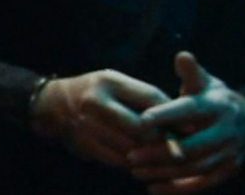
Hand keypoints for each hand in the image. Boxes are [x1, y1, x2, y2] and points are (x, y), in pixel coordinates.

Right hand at [31, 69, 169, 167]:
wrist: (53, 105)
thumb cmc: (96, 91)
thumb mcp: (116, 82)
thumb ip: (144, 97)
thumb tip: (181, 118)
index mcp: (108, 81)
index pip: (150, 98)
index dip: (173, 114)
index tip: (191, 126)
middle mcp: (95, 102)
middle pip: (141, 127)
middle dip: (162, 138)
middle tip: (178, 146)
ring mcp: (86, 124)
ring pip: (131, 147)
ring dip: (149, 154)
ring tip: (163, 155)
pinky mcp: (83, 144)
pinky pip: (118, 160)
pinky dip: (133, 162)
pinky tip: (141, 160)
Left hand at [127, 52, 244, 193]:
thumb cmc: (213, 98)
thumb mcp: (205, 82)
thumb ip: (190, 72)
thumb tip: (182, 55)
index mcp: (216, 106)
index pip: (189, 111)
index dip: (165, 115)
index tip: (141, 121)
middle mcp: (226, 132)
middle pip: (190, 146)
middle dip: (159, 152)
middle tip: (130, 155)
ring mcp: (230, 153)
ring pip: (194, 168)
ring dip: (164, 172)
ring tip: (135, 171)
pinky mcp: (228, 170)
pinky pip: (203, 184)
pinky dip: (178, 188)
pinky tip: (154, 188)